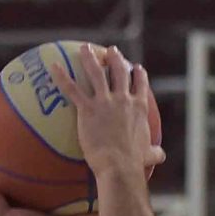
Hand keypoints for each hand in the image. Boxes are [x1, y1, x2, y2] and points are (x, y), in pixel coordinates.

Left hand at [65, 43, 163, 180]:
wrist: (119, 167)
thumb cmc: (134, 164)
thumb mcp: (148, 155)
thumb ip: (154, 152)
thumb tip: (161, 156)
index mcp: (139, 107)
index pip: (140, 84)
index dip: (138, 74)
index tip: (136, 67)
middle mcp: (123, 99)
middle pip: (119, 71)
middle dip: (115, 58)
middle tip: (110, 51)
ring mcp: (105, 102)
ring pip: (96, 73)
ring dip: (90, 58)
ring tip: (85, 48)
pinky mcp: (88, 110)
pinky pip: (72, 89)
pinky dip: (61, 77)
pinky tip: (53, 66)